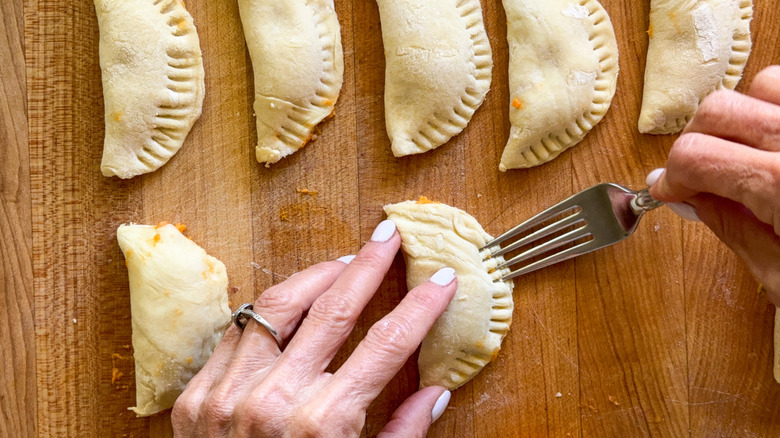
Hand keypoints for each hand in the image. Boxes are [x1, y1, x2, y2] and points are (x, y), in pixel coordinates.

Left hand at [171, 220, 456, 436]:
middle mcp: (274, 402)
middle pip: (333, 309)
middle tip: (389, 236)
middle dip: (369, 266)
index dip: (420, 308)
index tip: (443, 281)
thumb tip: (434, 393)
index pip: (387, 344)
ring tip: (343, 263)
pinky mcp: (196, 396)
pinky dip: (269, 310)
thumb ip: (400, 436)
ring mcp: (227, 395)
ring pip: (278, 306)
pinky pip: (237, 332)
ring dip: (316, 277)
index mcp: (324, 427)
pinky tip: (293, 300)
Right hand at [648, 65, 779, 304]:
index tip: (671, 189)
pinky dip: (779, 108)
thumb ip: (729, 226)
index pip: (695, 155)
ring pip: (763, 85)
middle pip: (718, 109)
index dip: (674, 174)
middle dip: (698, 141)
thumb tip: (687, 195)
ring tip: (749, 152)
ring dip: (743, 116)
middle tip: (703, 174)